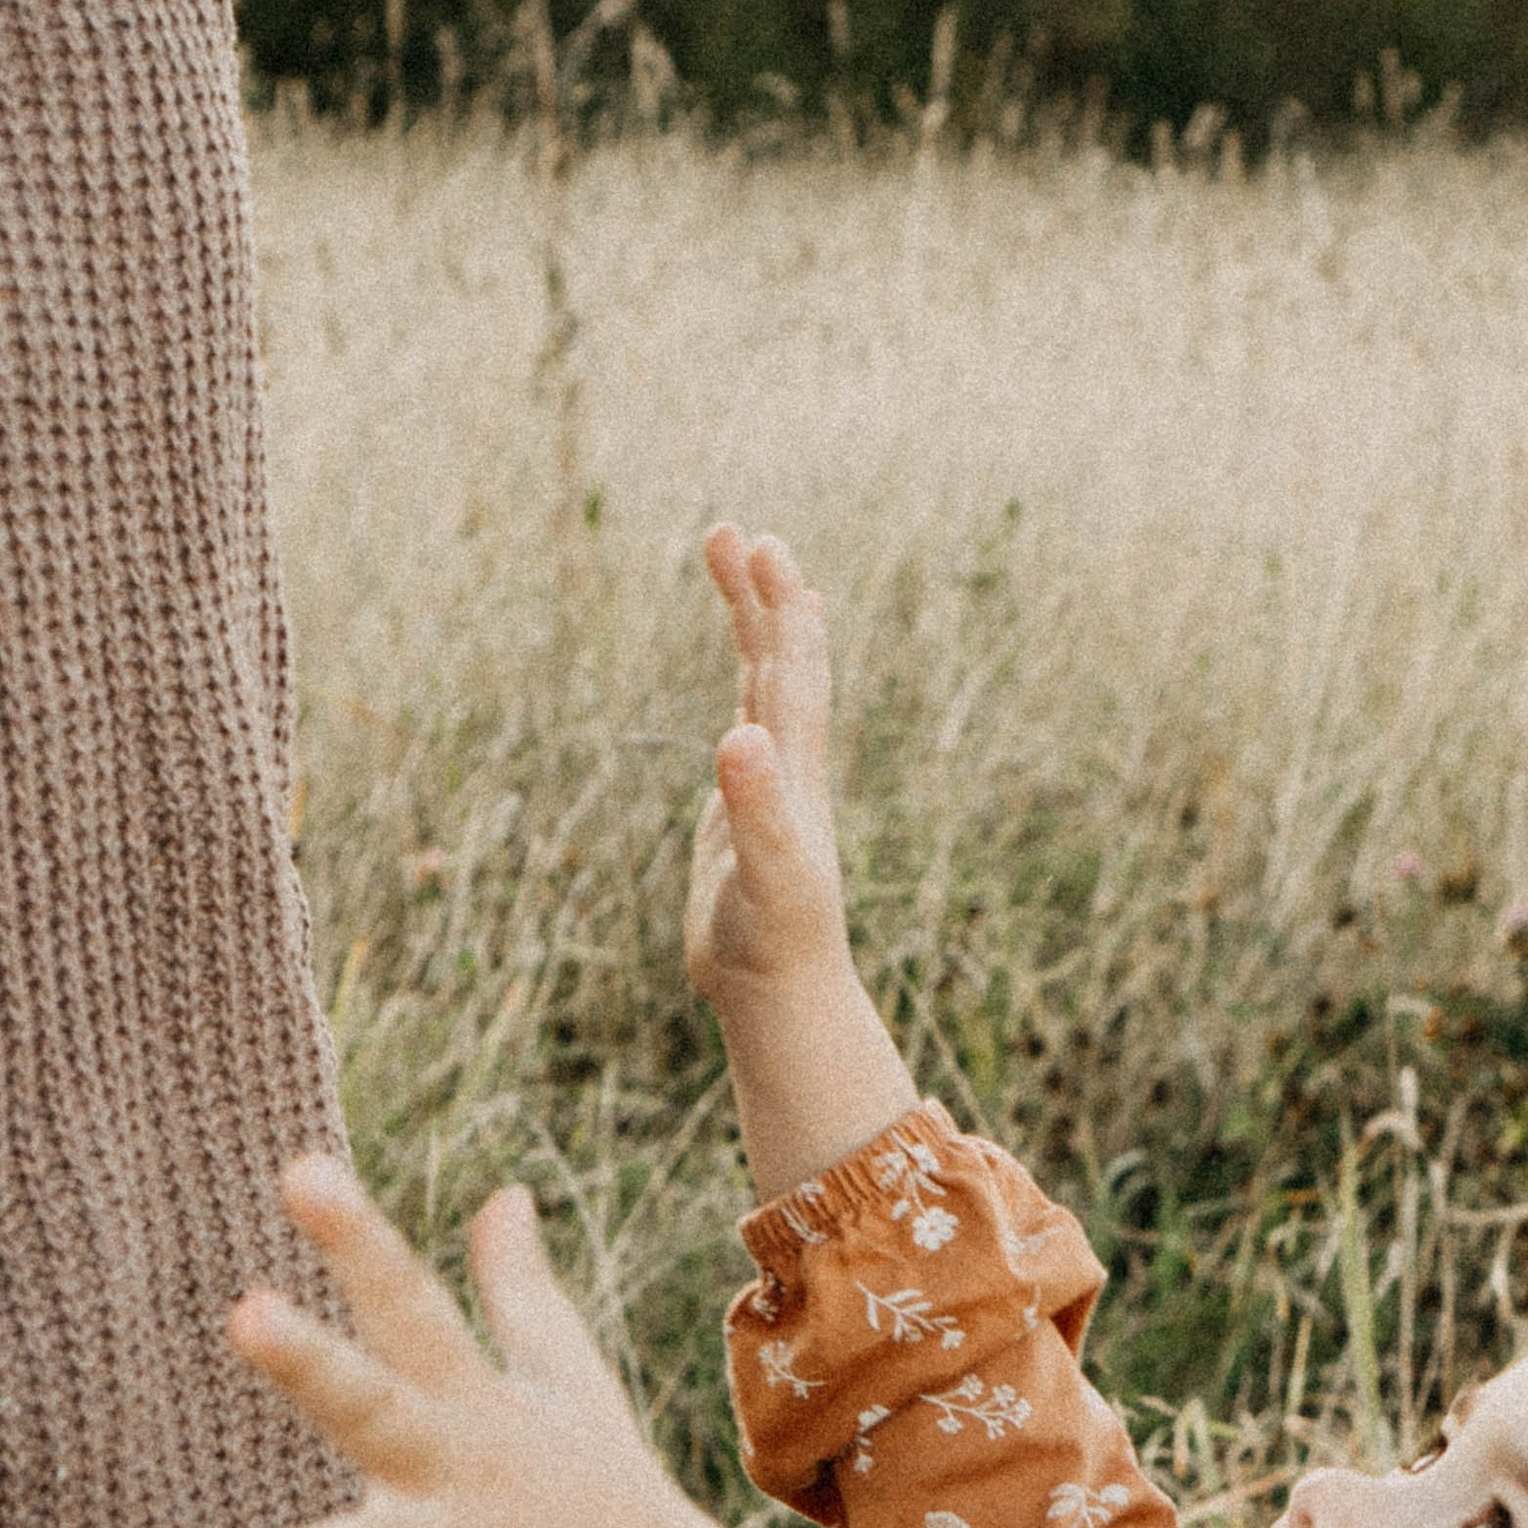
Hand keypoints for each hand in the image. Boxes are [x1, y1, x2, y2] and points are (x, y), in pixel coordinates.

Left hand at [179, 1159, 825, 1527]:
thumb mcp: (568, 1383)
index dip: (357, 1239)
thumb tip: (505, 1195)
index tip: (301, 1169)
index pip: (410, 1307)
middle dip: (313, 1365)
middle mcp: (457, 1476)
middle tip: (245, 1310)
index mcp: (475, 1403)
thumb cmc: (602, 1487)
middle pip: (378, 1409)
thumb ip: (520, 1291)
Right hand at [689, 526, 850, 1003]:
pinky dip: (748, 699)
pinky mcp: (746, 818)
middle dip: (761, 596)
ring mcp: (771, 790)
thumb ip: (754, 808)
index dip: (777, 607)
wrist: (784, 997)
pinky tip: (747, 698)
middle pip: (781, 663)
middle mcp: (789, 769)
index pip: (790, 670)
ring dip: (755, 632)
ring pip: (765, 692)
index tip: (757, 544)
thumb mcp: (763, 873)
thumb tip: (739, 738)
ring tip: (738, 573)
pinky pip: (751, 738)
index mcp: (795, 770)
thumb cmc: (775, 943)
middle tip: (732, 531)